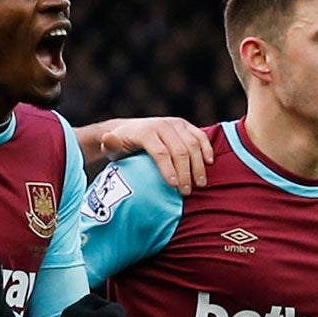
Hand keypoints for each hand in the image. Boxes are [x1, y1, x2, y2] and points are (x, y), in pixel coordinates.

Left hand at [78, 117, 213, 194]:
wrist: (129, 130)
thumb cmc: (121, 146)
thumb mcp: (111, 147)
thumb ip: (109, 145)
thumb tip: (107, 139)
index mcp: (146, 132)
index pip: (161, 152)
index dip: (168, 170)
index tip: (174, 187)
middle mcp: (162, 125)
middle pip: (180, 150)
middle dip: (185, 172)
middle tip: (186, 192)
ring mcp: (175, 124)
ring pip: (193, 144)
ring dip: (198, 164)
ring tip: (200, 184)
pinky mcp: (185, 125)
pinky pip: (200, 136)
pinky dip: (206, 148)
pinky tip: (209, 163)